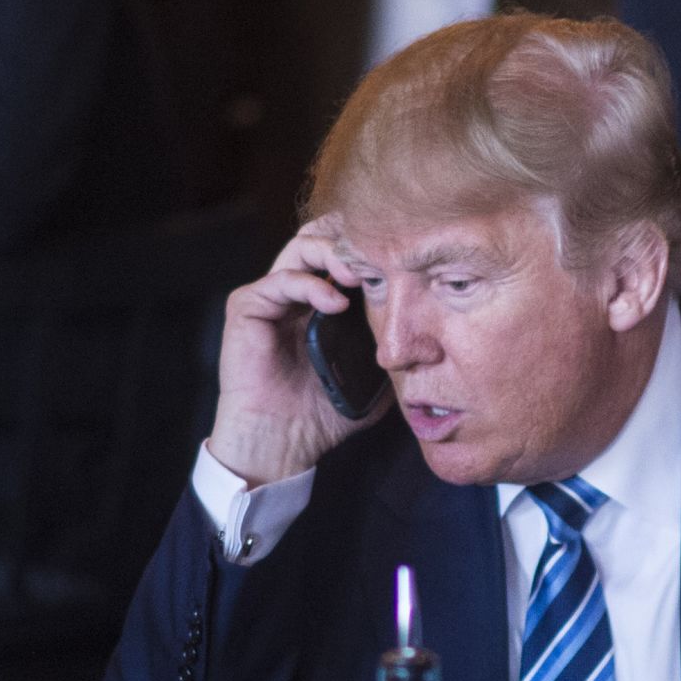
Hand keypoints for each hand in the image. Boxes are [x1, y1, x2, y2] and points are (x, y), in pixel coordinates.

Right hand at [208, 216, 391, 485]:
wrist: (282, 442)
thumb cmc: (322, 414)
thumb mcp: (372, 377)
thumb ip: (393, 351)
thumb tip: (432, 340)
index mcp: (321, 302)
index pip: (344, 254)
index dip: (369, 248)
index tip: (400, 255)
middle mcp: (295, 292)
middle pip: (321, 239)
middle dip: (351, 240)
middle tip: (380, 254)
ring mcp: (269, 298)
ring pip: (299, 248)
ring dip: (333, 253)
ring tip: (360, 273)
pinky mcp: (247, 308)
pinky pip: (279, 281)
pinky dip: (310, 285)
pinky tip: (336, 303)